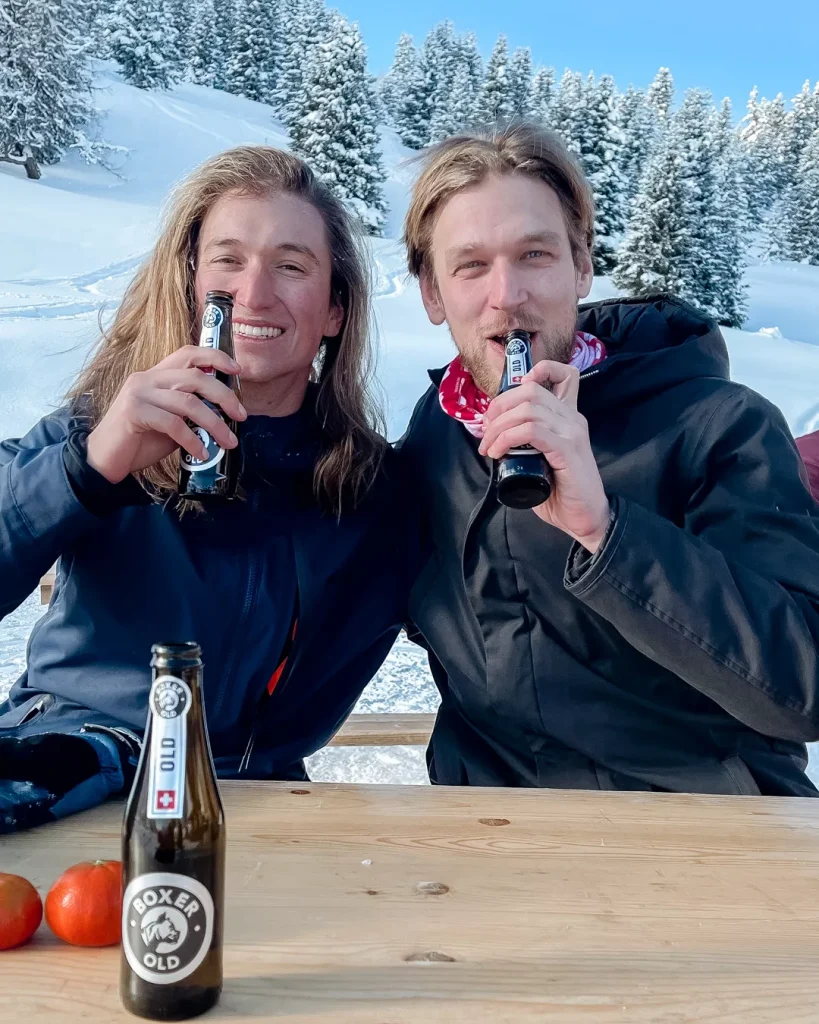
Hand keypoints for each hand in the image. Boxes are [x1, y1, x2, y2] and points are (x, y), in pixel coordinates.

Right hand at [86, 346, 246, 483]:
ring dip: (214, 424)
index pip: (188, 353)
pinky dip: (192, 440)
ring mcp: (138, 394)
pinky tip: (202, 453)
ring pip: (188, 402)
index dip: (215, 357)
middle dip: (224, 396)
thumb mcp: (171, 423)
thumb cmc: (139, 442)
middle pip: (195, 377)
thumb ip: (191, 413)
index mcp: (156, 375)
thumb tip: (224, 415)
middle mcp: (146, 379)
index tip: (237, 369)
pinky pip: (173, 424)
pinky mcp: (134, 412)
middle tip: (241, 416)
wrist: (104, 461)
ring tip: (228, 442)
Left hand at [478, 360, 609, 551]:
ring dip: (499, 426)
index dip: (536, 373)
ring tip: (489, 447)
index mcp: (568, 417)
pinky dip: (507, 439)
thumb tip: (495, 437)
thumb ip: (527, 443)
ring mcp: (572, 433)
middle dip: (499, 406)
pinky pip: (531, 431)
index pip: (563, 374)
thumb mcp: (541, 459)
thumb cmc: (562, 493)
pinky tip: (498, 452)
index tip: (508, 401)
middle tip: (487, 430)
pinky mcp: (567, 450)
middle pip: (531, 390)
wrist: (585, 519)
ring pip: (528, 410)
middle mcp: (572, 419)